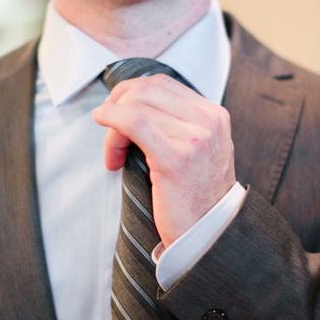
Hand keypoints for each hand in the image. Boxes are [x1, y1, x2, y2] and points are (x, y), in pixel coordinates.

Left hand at [93, 74, 235, 246]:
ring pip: (136, 106)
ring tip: (113, 154)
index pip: (162, 84)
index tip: (116, 115)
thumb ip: (178, 125)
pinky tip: (105, 137)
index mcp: (214, 115)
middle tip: (108, 134)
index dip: (130, 95)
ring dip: (112, 126)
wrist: (209, 236)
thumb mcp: (198, 152)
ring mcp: (196, 138)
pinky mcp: (177, 158)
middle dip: (117, 107)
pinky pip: (134, 122)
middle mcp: (208, 121)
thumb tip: (133, 104)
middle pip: (146, 90)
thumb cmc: (196, 199)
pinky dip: (111, 122)